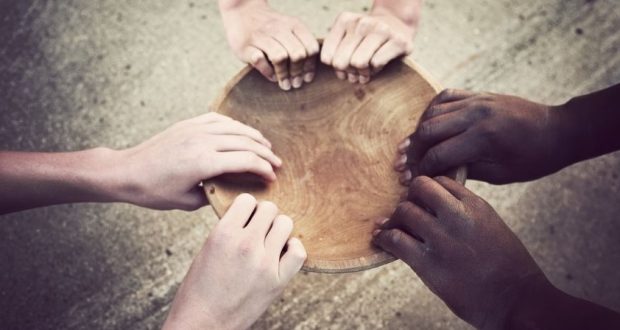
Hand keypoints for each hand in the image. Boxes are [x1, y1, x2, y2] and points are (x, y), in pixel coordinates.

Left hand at [117, 112, 281, 210]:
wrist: (127, 171)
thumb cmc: (154, 191)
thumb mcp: (187, 202)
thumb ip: (213, 195)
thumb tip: (232, 192)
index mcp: (204, 162)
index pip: (246, 161)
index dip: (264, 169)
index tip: (273, 177)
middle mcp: (203, 141)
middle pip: (246, 143)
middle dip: (266, 153)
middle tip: (278, 164)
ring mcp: (195, 129)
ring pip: (235, 128)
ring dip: (255, 137)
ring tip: (267, 147)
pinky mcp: (189, 124)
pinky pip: (220, 120)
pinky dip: (236, 126)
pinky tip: (243, 133)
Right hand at [163, 194, 306, 329]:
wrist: (203, 324)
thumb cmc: (199, 289)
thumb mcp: (208, 249)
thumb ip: (229, 230)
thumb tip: (250, 216)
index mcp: (224, 233)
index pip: (247, 200)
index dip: (247, 208)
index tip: (245, 218)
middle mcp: (246, 244)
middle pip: (269, 209)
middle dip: (263, 217)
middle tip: (258, 230)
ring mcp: (264, 262)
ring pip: (285, 224)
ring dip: (278, 229)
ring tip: (270, 241)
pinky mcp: (277, 281)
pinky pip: (298, 252)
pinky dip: (293, 248)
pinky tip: (283, 252)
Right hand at [219, 0, 318, 89]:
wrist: (242, 12)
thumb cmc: (270, 29)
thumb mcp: (289, 29)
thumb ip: (300, 45)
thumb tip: (308, 75)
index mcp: (294, 25)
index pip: (311, 48)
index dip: (310, 66)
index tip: (307, 78)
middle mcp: (279, 28)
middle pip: (297, 54)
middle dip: (298, 73)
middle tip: (295, 84)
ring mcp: (261, 36)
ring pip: (280, 57)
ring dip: (284, 75)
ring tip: (285, 84)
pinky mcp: (245, 45)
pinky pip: (259, 60)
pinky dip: (267, 71)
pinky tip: (271, 76)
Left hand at [320, 1, 418, 83]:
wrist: (397, 24)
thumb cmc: (367, 38)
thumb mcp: (347, 38)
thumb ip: (335, 53)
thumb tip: (340, 73)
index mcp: (345, 20)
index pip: (327, 57)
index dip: (335, 68)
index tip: (344, 66)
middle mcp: (362, 22)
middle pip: (342, 62)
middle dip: (349, 72)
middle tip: (356, 72)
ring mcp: (381, 29)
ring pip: (358, 63)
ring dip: (362, 72)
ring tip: (367, 70)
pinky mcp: (398, 41)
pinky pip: (376, 63)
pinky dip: (376, 70)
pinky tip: (379, 64)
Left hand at [373, 176, 547, 328]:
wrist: (516, 300)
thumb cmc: (507, 267)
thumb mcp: (492, 227)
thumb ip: (467, 213)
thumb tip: (437, 207)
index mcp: (476, 205)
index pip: (440, 181)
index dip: (427, 190)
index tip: (421, 201)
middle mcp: (458, 216)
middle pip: (419, 188)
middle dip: (410, 198)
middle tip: (407, 212)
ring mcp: (442, 239)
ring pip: (404, 211)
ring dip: (395, 219)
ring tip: (392, 227)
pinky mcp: (428, 263)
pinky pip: (395, 240)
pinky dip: (384, 238)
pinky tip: (381, 240)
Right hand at [394, 89, 571, 184]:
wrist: (558, 130)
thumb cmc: (533, 159)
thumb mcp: (501, 174)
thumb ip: (466, 170)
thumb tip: (436, 172)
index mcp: (484, 138)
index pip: (439, 154)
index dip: (422, 169)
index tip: (413, 179)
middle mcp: (476, 115)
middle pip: (428, 130)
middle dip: (413, 150)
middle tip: (404, 164)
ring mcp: (476, 100)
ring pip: (432, 112)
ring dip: (419, 131)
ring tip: (413, 148)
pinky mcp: (478, 94)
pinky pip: (445, 96)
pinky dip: (431, 110)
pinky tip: (427, 124)